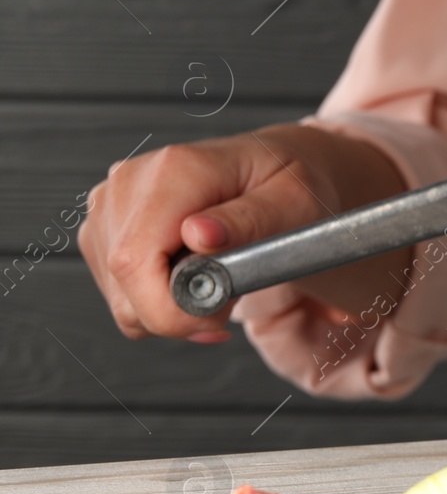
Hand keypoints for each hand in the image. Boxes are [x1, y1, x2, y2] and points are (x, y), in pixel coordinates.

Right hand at [80, 125, 408, 341]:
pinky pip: (120, 291)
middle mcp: (131, 181)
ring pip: (119, 295)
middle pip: (122, 281)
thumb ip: (248, 220)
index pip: (135, 260)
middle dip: (177, 314)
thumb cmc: (289, 185)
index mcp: (176, 170)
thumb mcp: (293, 202)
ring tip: (219, 283)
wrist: (274, 169)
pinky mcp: (107, 227)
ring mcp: (112, 204)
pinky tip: (194, 280)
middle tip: (230, 306)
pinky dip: (157, 302)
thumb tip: (198, 234)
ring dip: (170, 310)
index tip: (216, 323)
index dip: (170, 309)